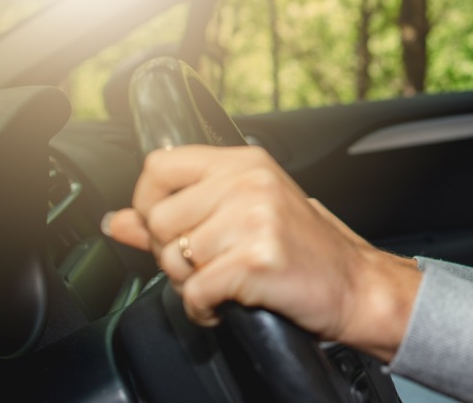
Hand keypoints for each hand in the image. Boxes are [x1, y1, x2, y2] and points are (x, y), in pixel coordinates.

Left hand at [104, 145, 420, 360]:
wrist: (356, 286)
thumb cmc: (306, 251)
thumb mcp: (244, 216)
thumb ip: (177, 215)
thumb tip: (116, 221)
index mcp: (246, 163)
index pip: (159, 165)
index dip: (148, 201)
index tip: (167, 228)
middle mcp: (249, 183)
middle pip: (160, 219)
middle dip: (173, 254)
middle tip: (207, 265)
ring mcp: (254, 219)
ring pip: (175, 258)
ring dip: (191, 283)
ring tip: (224, 282)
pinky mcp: (256, 260)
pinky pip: (195, 292)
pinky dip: (203, 309)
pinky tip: (226, 304)